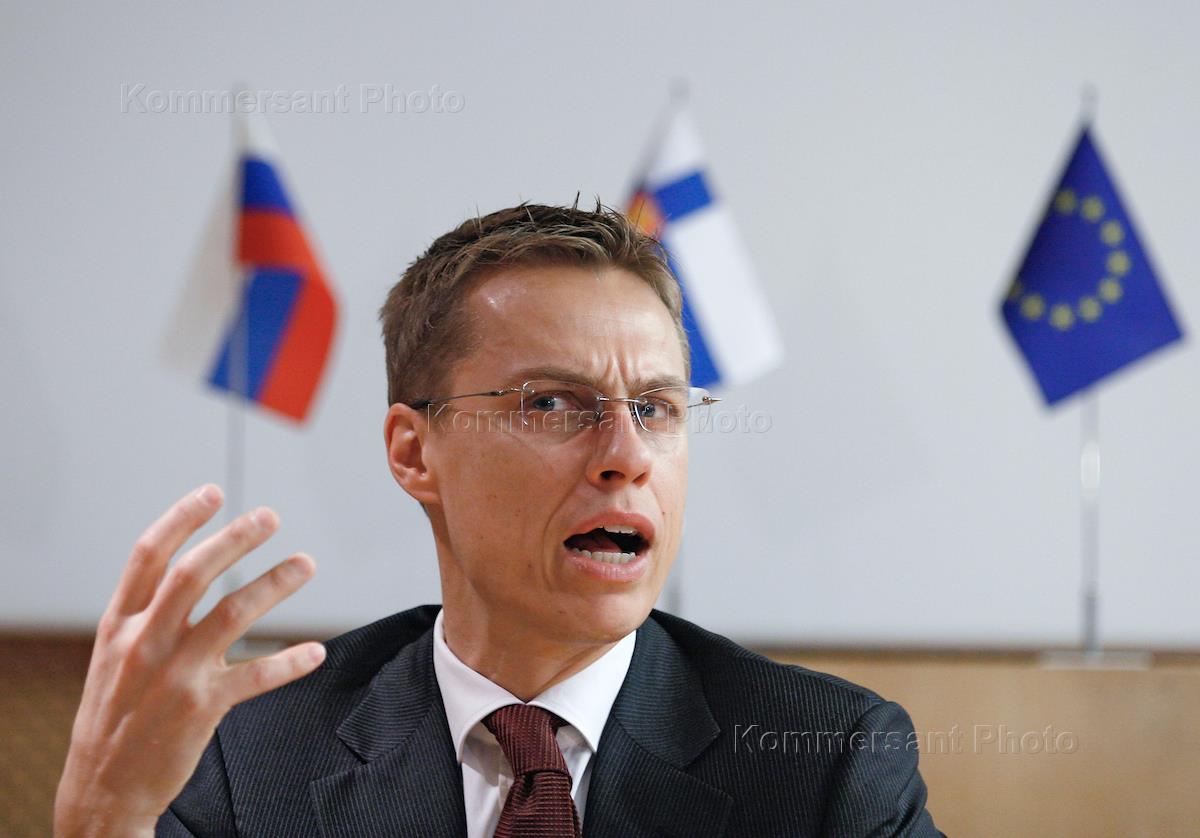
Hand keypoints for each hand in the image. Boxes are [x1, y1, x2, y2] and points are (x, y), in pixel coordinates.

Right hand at [54, 484, 325, 836]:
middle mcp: (143, 642)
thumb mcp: (113, 657)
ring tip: (306, 563)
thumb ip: (144, 616)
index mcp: (118, 625)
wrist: (103, 789)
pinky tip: (314, 652)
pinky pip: (256, 676)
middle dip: (236, 538)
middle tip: (270, 517)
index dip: (182, 518)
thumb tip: (182, 569)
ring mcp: (174, 674)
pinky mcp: (202, 707)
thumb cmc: (115, 715)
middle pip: (194, 573)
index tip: (214, 492)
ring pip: (232, 612)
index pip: (148, 556)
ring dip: (275, 582)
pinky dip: (289, 661)